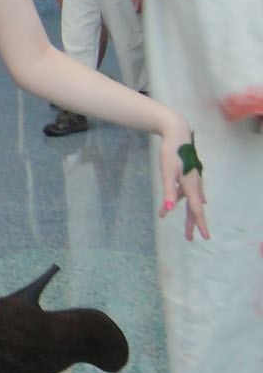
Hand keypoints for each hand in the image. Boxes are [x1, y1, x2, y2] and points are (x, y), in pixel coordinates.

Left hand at [156, 112, 208, 242]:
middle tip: (190, 238)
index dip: (200, 224)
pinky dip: (182, 198)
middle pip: (194, 208)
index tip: (205, 237)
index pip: (197, 210)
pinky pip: (185, 191)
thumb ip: (168, 192)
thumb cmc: (171, 153)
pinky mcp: (188, 174)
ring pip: (189, 200)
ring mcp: (193, 179)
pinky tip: (185, 201)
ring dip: (184, 211)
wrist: (177, 134)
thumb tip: (168, 210)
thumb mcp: (167, 173)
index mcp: (191, 186)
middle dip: (192, 223)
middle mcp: (194, 184)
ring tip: (167, 218)